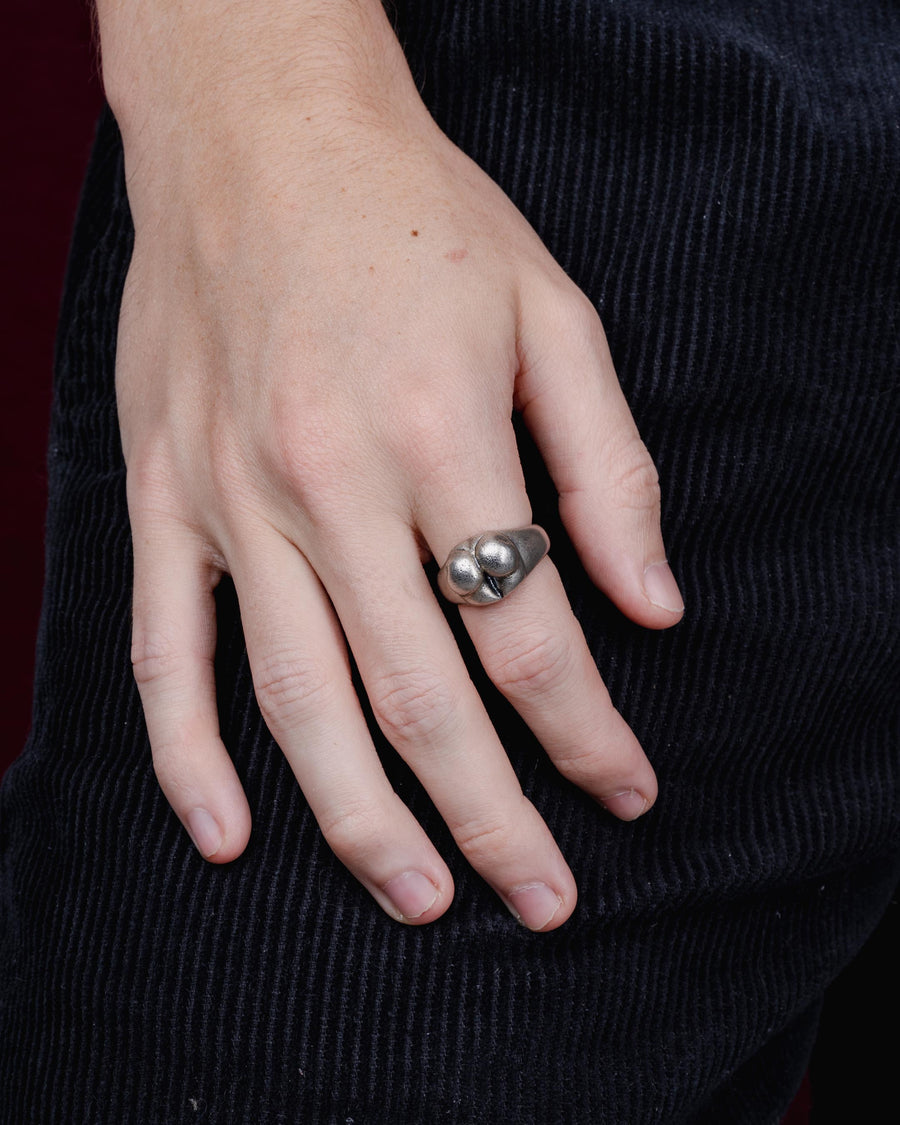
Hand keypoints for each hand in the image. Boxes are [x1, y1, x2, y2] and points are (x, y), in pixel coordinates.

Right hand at [105, 0, 683, 931]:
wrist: (261, 139)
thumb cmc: (418, 220)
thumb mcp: (553, 314)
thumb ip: (611, 468)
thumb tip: (653, 605)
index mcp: (441, 435)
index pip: (529, 632)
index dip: (587, 731)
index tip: (627, 791)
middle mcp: (330, 483)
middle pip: (422, 696)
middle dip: (494, 815)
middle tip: (542, 900)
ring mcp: (233, 499)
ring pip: (300, 700)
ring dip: (364, 818)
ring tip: (423, 899)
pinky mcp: (166, 499)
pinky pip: (168, 649)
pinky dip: (189, 753)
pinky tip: (230, 835)